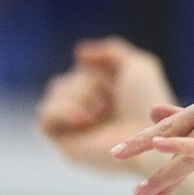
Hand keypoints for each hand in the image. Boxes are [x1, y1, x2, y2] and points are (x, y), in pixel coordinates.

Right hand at [36, 36, 176, 173]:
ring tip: (100, 110)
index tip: (115, 83)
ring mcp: (75, 129)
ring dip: (79, 94)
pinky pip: (44, 117)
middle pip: (66, 79)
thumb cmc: (149, 105)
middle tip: (109, 100)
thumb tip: (78, 53)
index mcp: (103, 98)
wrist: (149, 138)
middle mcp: (87, 114)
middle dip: (89, 82)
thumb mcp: (140, 67)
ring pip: (54, 92)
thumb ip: (112, 50)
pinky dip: (63, 111)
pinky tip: (85, 118)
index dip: (96, 71)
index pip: (80, 71)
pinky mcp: (65, 144)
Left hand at [112, 93, 193, 194]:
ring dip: (161, 178)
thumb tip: (154, 111)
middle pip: (172, 136)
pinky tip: (160, 148)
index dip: (148, 146)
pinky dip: (180, 149)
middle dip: (141, 150)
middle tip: (113, 157)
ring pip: (184, 155)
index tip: (123, 160)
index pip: (174, 127)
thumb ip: (191, 122)